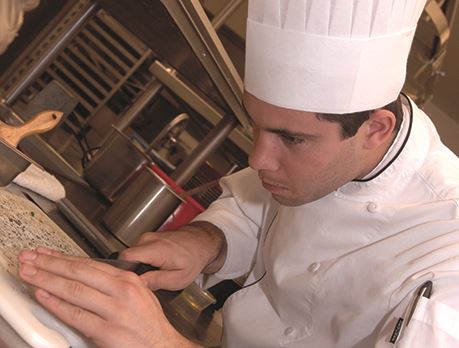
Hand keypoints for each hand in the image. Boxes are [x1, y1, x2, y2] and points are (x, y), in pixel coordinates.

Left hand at [18, 247, 199, 347]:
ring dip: (47, 280)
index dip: (64, 257)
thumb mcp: (138, 292)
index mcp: (128, 279)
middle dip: (50, 264)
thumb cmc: (149, 322)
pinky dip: (57, 305)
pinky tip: (44, 296)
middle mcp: (121, 291)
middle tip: (30, 258)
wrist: (161, 345)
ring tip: (30, 274)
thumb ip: (114, 282)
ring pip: (74, 290)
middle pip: (79, 272)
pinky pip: (76, 315)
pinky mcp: (106, 331)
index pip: (89, 264)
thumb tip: (86, 274)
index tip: (46, 253)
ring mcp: (114, 310)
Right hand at [119, 222, 226, 290]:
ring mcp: (147, 237)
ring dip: (138, 266)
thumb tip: (138, 284)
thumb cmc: (194, 259)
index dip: (124, 272)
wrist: (202, 242)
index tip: (130, 282)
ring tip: (152, 273)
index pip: (125, 258)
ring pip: (131, 255)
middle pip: (126, 258)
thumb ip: (156, 281)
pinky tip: (154, 267)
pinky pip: (137, 252)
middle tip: (145, 281)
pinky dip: (142, 260)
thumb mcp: (178, 278)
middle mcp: (148, 239)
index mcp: (154, 249)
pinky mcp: (148, 238)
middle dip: (132, 271)